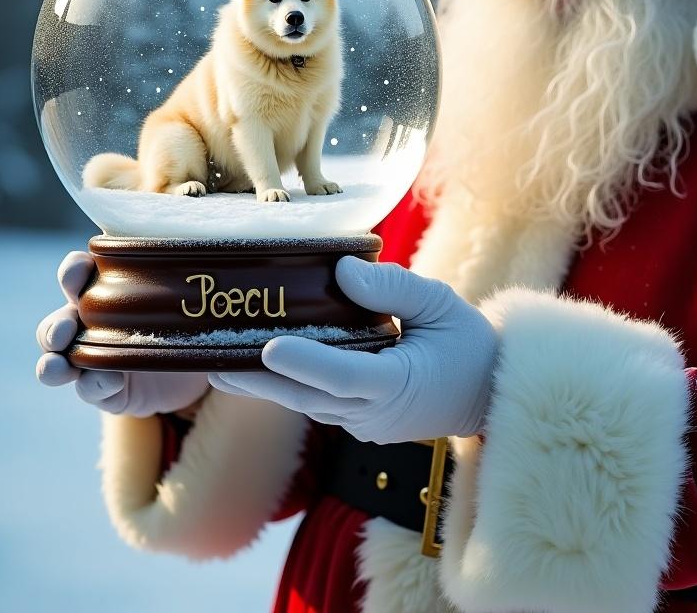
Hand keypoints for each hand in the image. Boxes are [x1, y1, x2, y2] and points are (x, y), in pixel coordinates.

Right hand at [35, 251, 208, 416]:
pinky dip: (94, 386)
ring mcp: (94, 359)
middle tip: (65, 330)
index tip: (81, 267)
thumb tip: (222, 271)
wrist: (196, 369)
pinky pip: (90, 389)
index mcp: (108, 290)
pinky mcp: (105, 390)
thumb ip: (196, 288)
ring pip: (57, 360)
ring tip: (58, 366)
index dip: (73, 270)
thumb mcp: (193, 299)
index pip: (80, 274)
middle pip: (59, 322)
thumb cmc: (191, 320)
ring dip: (52, 364)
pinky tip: (109, 382)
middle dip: (55, 326)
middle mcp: (92, 324)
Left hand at [209, 257, 497, 443]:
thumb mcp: (441, 303)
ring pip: (307, 404)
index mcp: (400, 385)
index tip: (268, 347)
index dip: (306, 363)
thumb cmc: (466, 342)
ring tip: (214, 362)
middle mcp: (376, 414)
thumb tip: (342, 272)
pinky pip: (317, 404)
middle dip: (257, 381)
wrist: (485, 391)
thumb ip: (394, 288)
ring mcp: (366, 424)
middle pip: (309, 397)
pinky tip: (253, 366)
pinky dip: (287, 385)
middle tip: (210, 360)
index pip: (346, 375)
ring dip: (263, 386)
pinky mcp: (359, 422)